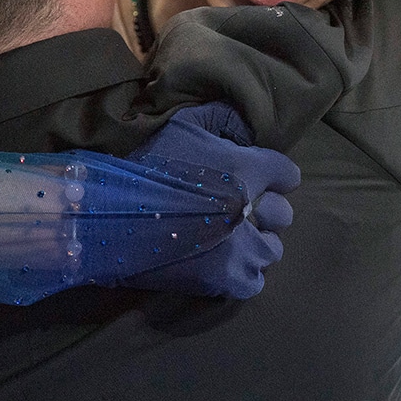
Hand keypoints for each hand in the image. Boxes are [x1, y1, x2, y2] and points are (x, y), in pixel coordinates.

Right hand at [121, 102, 299, 298]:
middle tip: (239, 211)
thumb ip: (220, 118)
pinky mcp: (227, 280)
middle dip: (264, 210)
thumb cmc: (149, 166)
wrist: (112, 215)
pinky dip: (243, 275)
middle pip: (282, 214)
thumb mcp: (183, 126)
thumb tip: (245, 125)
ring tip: (232, 240)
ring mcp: (242, 249)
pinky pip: (254, 282)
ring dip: (256, 243)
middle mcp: (253, 209)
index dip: (273, 175)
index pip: (288, 174)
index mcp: (246, 170)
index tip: (258, 177)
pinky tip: (224, 263)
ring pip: (272, 249)